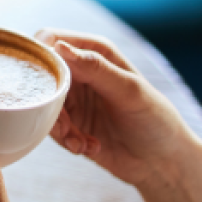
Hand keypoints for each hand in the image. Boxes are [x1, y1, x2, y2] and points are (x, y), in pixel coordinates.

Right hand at [34, 28, 199, 186]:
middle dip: (46, 101)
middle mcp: (80, 71)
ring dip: (58, 126)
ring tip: (80, 142)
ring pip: (42, 104)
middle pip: (40, 75)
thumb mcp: (129, 91)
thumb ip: (95, 68)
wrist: (162, 161)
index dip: (39, 56)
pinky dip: (66, 140)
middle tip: (65, 125)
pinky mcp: (69, 123)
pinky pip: (51, 127)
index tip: (42, 82)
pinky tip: (88, 147)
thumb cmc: (155, 119)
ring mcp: (73, 98)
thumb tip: (58, 47)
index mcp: (95, 52)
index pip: (51, 40)